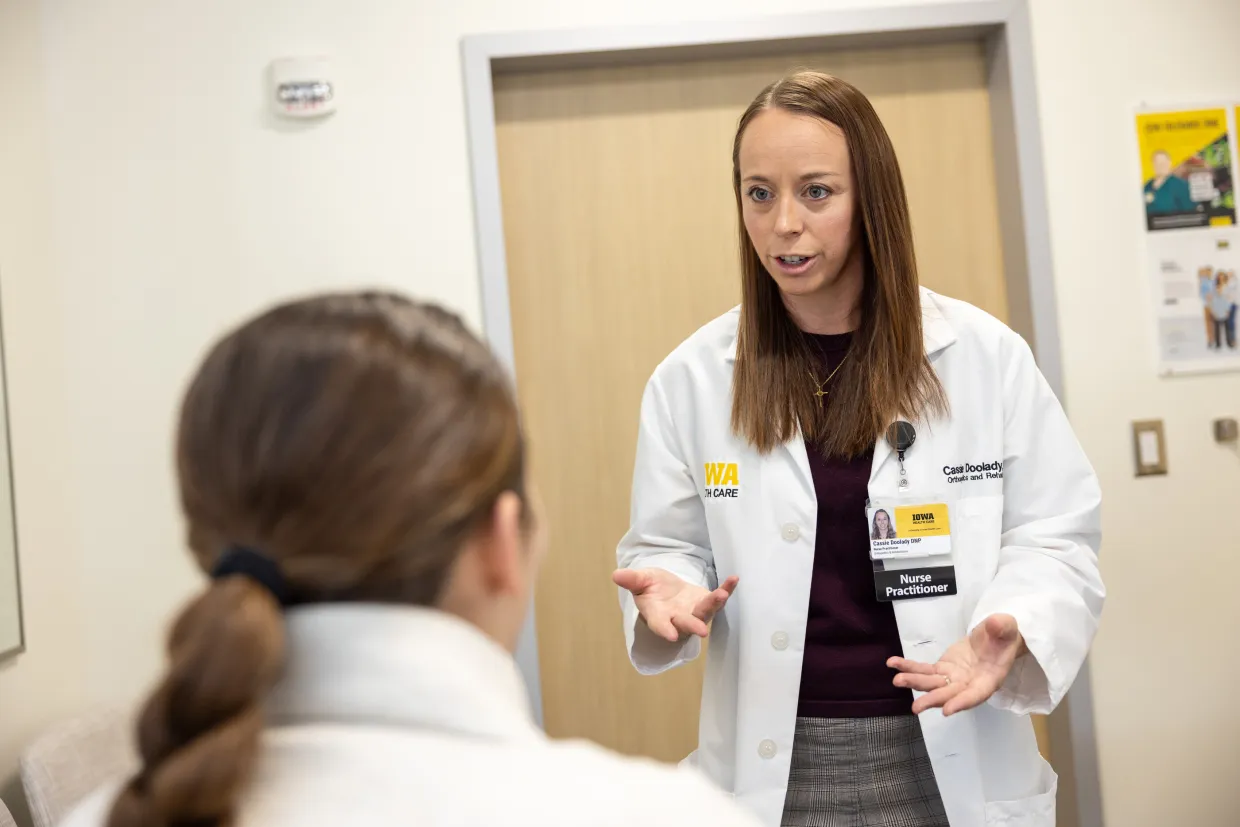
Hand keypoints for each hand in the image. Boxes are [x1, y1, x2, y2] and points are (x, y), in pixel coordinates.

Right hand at [612, 568, 737, 642]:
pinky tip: (733, 580)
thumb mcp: (641, 581)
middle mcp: (678, 618)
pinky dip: (727, 590)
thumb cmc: (652, 588)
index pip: (660, 625)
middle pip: (686, 623)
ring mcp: (695, 613)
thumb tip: (615, 575)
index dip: (664, 630)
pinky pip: (719, 599)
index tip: (670, 636)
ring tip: (721, 594)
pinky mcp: (708, 604)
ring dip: (714, 604)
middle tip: (701, 630)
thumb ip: (632, 580)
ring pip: (705, 612)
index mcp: (658, 615)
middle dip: (693, 625)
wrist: (669, 591)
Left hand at [887, 613, 1026, 715]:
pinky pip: (924, 670)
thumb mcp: (1007, 628)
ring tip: (897, 680)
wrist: (996, 639)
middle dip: (933, 699)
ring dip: (915, 683)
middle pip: (950, 694)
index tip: (946, 710)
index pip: (976, 694)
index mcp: (989, 679)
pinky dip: (909, 668)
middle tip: (915, 707)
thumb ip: (1003, 627)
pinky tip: (893, 664)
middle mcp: (969, 683)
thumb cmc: (1005, 636)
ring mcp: (953, 678)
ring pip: (933, 684)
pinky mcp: (942, 669)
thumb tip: (996, 623)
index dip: (962, 702)